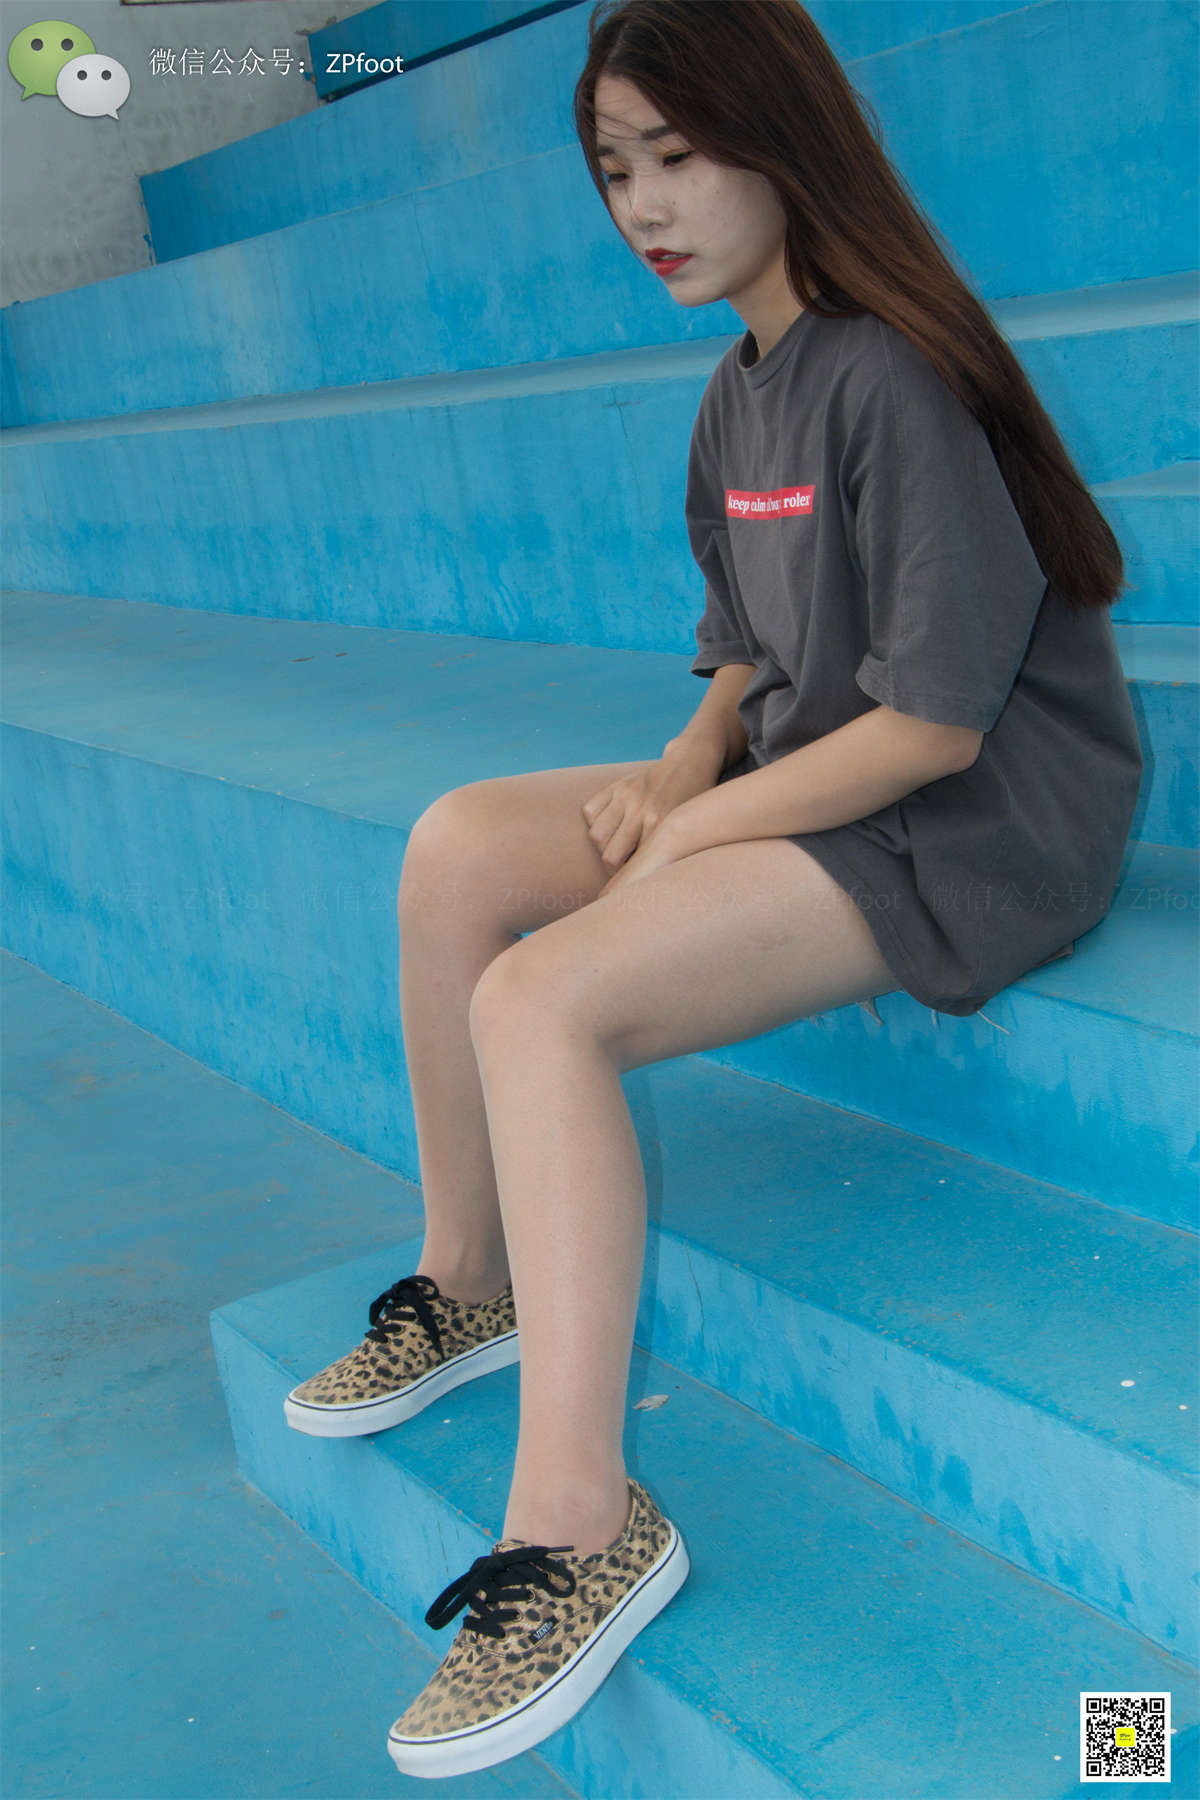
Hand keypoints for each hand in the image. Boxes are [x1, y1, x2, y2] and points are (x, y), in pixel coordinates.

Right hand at [581, 744, 716, 894]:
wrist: (690, 764)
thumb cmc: (693, 804)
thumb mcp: (690, 828)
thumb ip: (670, 851)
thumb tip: (653, 886)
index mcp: (661, 824)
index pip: (633, 866)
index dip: (629, 881)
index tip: (630, 888)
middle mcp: (641, 810)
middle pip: (609, 855)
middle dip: (613, 869)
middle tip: (623, 871)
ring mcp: (626, 796)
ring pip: (596, 835)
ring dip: (603, 846)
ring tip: (616, 848)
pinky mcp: (616, 786)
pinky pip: (590, 810)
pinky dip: (595, 822)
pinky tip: (610, 825)